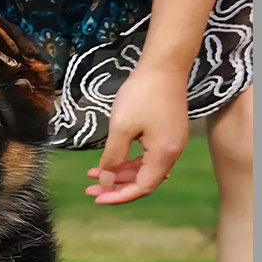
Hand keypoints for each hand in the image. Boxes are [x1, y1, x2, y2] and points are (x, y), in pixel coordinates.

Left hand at [85, 63, 189, 203]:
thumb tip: (106, 180)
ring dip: (118, 172)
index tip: (97, 197)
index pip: (142, 187)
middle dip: (115, 185)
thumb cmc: (142, 94)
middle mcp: (171, 152)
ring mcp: (170, 142)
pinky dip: (127, 159)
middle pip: (142, 180)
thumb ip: (113, 157)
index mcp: (164, 154)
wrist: (164, 65)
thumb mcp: (121, 128)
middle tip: (90, 188)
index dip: (119, 196)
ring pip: (142, 167)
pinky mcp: (166, 133)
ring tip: (93, 174)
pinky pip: (146, 155)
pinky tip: (109, 159)